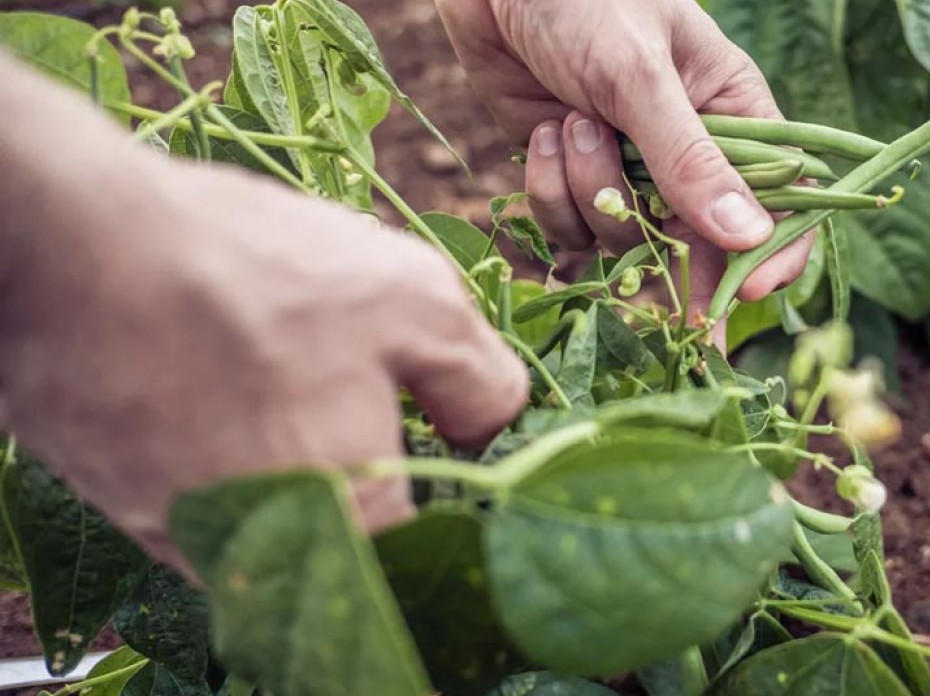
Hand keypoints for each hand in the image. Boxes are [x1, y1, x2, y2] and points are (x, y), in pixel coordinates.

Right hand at [0, 65, 527, 567]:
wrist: (75, 247)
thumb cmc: (257, 274)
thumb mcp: (416, 302)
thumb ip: (481, 383)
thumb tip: (494, 429)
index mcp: (354, 526)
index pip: (434, 548)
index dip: (456, 495)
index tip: (448, 440)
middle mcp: (268, 559)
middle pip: (351, 543)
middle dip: (374, 480)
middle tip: (361, 399)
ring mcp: (186, 538)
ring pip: (276, 526)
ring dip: (298, 473)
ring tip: (285, 381)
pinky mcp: (124, 504)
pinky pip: (208, 501)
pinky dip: (230, 458)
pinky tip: (227, 387)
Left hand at [436, 0, 814, 331]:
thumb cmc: (586, 1)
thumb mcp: (642, 76)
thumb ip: (690, 159)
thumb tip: (749, 237)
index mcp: (734, 114)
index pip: (782, 198)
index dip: (774, 251)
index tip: (751, 290)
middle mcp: (688, 150)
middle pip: (704, 242)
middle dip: (681, 269)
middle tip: (684, 327)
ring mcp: (629, 169)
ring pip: (627, 237)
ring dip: (595, 192)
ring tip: (574, 124)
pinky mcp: (574, 179)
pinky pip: (572, 227)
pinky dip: (553, 191)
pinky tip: (545, 133)